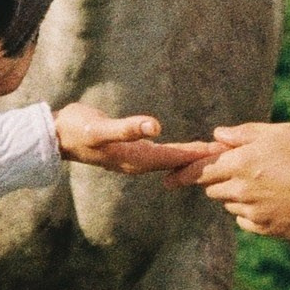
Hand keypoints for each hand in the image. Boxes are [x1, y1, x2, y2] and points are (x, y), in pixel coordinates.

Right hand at [52, 102, 215, 177]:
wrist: (56, 136)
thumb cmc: (77, 129)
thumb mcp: (100, 127)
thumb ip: (127, 128)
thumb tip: (154, 127)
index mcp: (137, 158)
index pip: (176, 157)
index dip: (200, 154)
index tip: (224, 152)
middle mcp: (139, 162)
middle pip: (179, 162)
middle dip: (203, 159)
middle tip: (233, 154)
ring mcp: (135, 159)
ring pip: (173, 160)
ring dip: (194, 157)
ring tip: (217, 153)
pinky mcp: (132, 153)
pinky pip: (164, 156)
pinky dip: (180, 153)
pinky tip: (189, 151)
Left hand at [171, 120, 289, 239]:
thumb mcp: (281, 133)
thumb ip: (244, 134)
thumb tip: (217, 136)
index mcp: (242, 162)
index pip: (200, 170)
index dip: (182, 174)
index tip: (169, 179)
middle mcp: (242, 189)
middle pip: (213, 188)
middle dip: (219, 179)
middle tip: (243, 170)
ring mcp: (253, 212)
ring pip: (230, 204)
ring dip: (238, 195)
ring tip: (270, 183)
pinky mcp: (266, 229)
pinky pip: (247, 221)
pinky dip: (253, 212)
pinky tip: (276, 201)